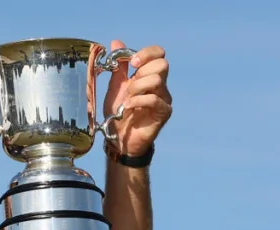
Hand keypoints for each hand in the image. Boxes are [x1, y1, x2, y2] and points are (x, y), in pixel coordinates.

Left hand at [103, 40, 171, 155]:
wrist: (119, 138)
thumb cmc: (118, 113)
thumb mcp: (115, 87)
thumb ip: (119, 67)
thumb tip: (117, 42)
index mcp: (149, 74)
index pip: (159, 53)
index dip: (146, 53)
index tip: (132, 62)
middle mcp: (160, 85)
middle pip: (162, 64)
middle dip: (141, 72)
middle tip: (129, 86)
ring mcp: (164, 98)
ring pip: (157, 80)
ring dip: (137, 88)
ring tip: (127, 100)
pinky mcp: (164, 113)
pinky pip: (154, 99)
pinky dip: (138, 101)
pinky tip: (128, 108)